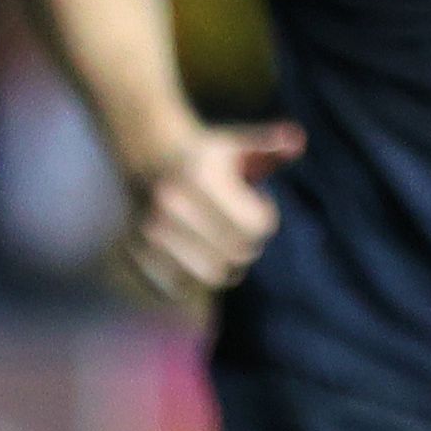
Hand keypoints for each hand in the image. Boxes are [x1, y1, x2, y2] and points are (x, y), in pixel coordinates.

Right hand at [120, 122, 302, 304]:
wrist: (147, 154)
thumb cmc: (205, 155)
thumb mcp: (238, 144)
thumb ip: (270, 143)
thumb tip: (296, 141)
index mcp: (199, 176)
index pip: (255, 226)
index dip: (265, 219)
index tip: (259, 206)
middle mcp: (170, 203)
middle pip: (236, 255)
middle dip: (247, 246)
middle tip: (242, 232)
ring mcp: (148, 229)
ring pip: (208, 277)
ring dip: (222, 268)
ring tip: (221, 249)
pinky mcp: (134, 251)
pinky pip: (174, 288)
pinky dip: (189, 284)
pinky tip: (194, 261)